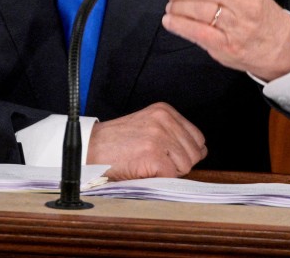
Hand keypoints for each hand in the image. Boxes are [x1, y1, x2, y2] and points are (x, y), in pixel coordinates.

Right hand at [87, 103, 206, 179]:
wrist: (90, 148)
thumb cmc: (117, 142)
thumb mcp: (147, 125)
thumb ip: (172, 132)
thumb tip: (199, 152)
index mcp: (165, 110)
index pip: (197, 137)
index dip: (186, 152)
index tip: (169, 156)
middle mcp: (164, 120)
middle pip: (195, 153)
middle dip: (179, 164)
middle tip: (155, 163)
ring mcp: (159, 137)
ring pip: (186, 166)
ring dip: (169, 172)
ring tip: (147, 165)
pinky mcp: (154, 155)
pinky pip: (172, 176)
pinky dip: (160, 179)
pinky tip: (143, 170)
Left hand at [162, 0, 289, 80]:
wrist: (282, 46)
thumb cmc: (258, 14)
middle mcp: (243, 0)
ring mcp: (236, 24)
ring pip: (196, 7)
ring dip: (176, 7)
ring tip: (172, 10)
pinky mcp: (227, 45)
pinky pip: (197, 31)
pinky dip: (178, 24)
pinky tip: (169, 21)